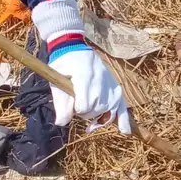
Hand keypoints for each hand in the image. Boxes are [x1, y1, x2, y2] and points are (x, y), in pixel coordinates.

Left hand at [32, 0, 131, 133]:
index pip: (84, 105)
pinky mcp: (116, 86)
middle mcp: (101, 79)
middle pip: (96, 109)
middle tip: (77, 104)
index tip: (71, 103)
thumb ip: (60, 102)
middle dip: (85, 112)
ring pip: (107, 109)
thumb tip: (61, 123)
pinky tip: (124, 131)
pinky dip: (123, 119)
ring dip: (97, 115)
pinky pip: (122, 105)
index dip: (75, 109)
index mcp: (85, 75)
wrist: (75, 48)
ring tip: (89, 112)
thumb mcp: (55, 80)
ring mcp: (110, 83)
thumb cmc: (63, 64)